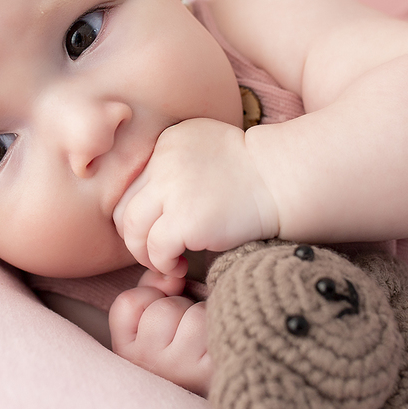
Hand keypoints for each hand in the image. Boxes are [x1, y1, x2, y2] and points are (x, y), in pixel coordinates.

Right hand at [109, 269, 211, 396]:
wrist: (222, 380)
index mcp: (127, 350)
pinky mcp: (210, 372)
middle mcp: (149, 364)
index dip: (148, 296)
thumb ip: (153, 285)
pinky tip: (216, 339)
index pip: (129, 302)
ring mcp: (180, 370)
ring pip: (193, 316)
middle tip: (185, 327)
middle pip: (166, 308)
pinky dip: (220, 323)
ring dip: (203, 316)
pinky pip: (214, 327)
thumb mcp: (153, 312)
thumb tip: (173, 275)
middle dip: (181, 306)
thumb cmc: (179, 340)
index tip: (159, 314)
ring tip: (203, 334)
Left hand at [113, 118, 278, 276]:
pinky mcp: (185, 219)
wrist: (283, 180)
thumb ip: (176, 164)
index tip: (156, 229)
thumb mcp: (207, 149)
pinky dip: (162, 263)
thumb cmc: (252, 173)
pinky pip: (156, 249)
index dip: (140, 213)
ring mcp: (172, 190)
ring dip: (145, 254)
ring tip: (167, 262)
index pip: (132, 184)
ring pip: (133, 230)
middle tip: (155, 251)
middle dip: (134, 237)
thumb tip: (150, 202)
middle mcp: (163, 162)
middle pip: (124, 208)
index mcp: (167, 142)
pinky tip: (179, 266)